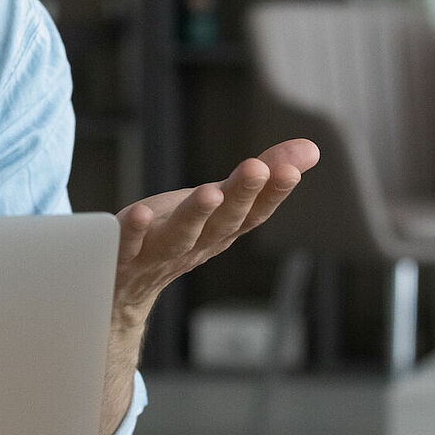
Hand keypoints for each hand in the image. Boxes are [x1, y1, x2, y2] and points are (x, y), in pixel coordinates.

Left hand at [111, 138, 318, 319]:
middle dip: (241, 194)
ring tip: (210, 192)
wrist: (128, 287)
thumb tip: (312, 148)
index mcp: (222, 230)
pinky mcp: (123, 254)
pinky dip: (135, 231)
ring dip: (196, 214)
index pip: (253, 212)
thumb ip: (263, 173)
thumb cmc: (179, 233)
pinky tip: (139, 212)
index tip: (289, 170)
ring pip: (180, 236)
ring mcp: (158, 252)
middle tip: (257, 168)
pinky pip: (129, 244)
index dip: (273, 192)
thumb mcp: (220, 201)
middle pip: (222, 221)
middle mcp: (196, 243)